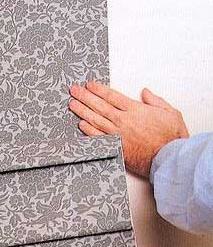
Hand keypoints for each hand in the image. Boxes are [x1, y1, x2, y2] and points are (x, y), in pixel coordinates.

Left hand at [69, 81, 188, 176]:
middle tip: (74, 90)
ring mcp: (118, 135)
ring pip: (96, 120)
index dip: (99, 89)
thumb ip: (156, 101)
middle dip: (85, 96)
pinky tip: (81, 124)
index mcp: (136, 110)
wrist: (171, 161)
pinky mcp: (116, 147)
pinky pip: (98, 137)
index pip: (112, 96)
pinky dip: (89, 130)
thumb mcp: (171, 114)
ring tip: (72, 104)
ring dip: (82, 111)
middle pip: (99, 105)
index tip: (89, 85)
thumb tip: (145, 92)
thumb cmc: (172, 139)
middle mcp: (124, 121)